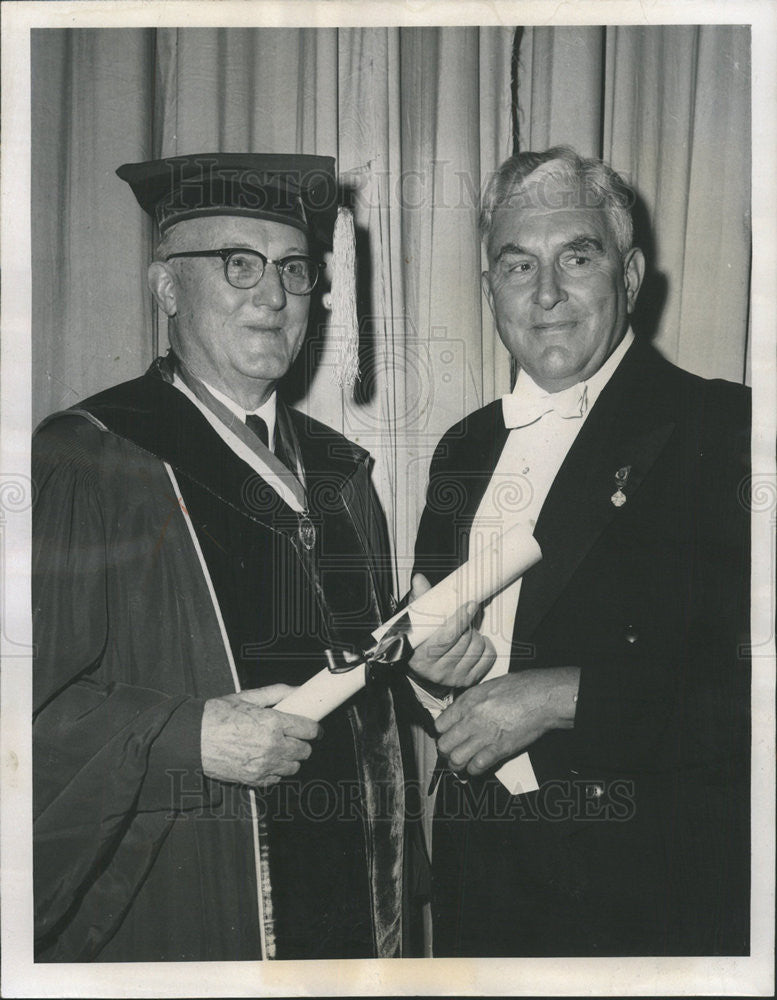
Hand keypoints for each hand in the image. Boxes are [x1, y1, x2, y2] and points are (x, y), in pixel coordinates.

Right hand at [201, 684, 321, 788]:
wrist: (192, 739)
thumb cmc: (215, 716)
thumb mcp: (247, 697)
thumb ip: (276, 693)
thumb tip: (297, 690)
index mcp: (272, 723)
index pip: (309, 729)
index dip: (313, 727)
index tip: (311, 727)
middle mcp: (272, 746)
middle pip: (304, 750)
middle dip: (301, 742)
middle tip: (291, 736)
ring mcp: (264, 766)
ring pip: (293, 767)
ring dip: (290, 758)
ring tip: (277, 747)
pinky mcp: (254, 780)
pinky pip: (277, 778)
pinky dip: (275, 770)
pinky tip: (265, 759)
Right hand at [407, 573, 495, 692]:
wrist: (425, 671)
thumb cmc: (421, 643)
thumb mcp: (416, 622)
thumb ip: (420, 600)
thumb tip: (419, 580)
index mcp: (421, 656)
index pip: (447, 637)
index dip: (461, 619)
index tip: (470, 604)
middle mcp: (438, 671)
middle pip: (465, 640)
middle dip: (467, 625)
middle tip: (463, 619)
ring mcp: (455, 677)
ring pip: (478, 647)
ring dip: (475, 634)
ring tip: (466, 632)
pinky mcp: (469, 680)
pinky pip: (488, 657)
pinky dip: (485, 646)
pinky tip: (474, 643)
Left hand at [435, 667, 579, 775]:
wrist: (541, 697)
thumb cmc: (520, 688)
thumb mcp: (487, 687)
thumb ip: (471, 702)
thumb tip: (461, 713)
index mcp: (467, 702)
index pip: (439, 725)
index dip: (442, 733)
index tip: (447, 736)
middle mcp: (471, 719)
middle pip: (444, 744)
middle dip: (446, 752)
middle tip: (451, 753)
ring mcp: (484, 735)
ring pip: (456, 759)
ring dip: (456, 764)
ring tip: (460, 764)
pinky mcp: (499, 749)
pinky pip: (476, 766)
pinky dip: (473, 770)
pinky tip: (476, 767)